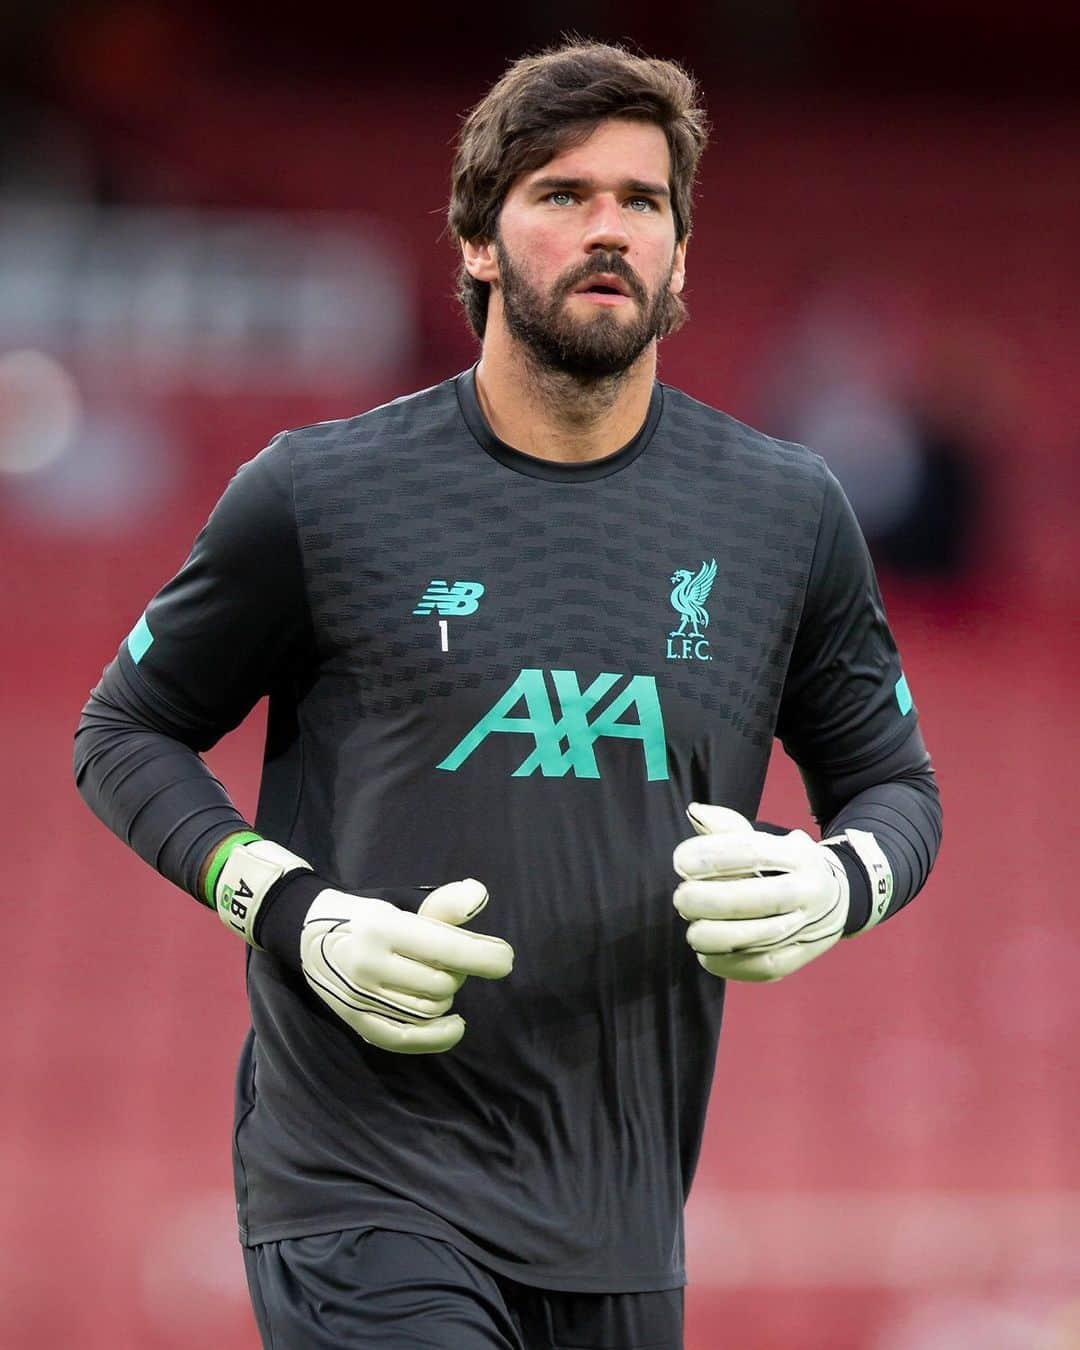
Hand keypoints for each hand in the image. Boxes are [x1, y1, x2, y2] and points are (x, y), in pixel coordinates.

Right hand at [300, 879, 513, 1052]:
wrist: (304, 931)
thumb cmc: (365, 915)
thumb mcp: (400, 903)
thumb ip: (442, 906)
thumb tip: (479, 896)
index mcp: (383, 926)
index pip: (445, 948)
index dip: (483, 957)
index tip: (505, 959)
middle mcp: (368, 963)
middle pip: (440, 983)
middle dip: (458, 973)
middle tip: (452, 960)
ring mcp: (359, 996)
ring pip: (428, 1011)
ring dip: (446, 998)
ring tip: (440, 980)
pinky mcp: (354, 1019)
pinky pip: (403, 1039)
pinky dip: (435, 1038)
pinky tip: (455, 1026)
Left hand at [672, 804, 847, 981]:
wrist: (837, 901)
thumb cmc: (784, 866)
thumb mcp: (768, 840)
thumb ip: (729, 827)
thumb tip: (694, 811)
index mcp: (799, 855)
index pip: (753, 852)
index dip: (713, 856)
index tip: (680, 861)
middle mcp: (809, 891)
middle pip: (758, 899)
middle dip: (710, 900)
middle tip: (680, 898)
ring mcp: (808, 928)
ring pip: (760, 937)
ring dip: (716, 935)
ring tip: (693, 929)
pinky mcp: (798, 959)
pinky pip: (761, 966)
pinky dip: (727, 963)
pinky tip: (706, 953)